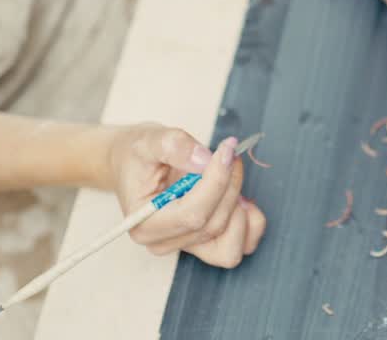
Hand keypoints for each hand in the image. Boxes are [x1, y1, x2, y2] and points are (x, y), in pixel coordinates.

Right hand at [105, 123, 265, 267]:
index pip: (193, 214)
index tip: (227, 150)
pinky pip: (242, 245)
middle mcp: (164, 242)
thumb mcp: (150, 139)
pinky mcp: (206, 244)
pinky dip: (251, 223)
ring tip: (230, 176)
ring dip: (240, 208)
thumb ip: (175, 146)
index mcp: (145, 224)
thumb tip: (206, 160)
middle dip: (229, 185)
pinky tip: (241, 197)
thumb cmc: (139, 155)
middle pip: (214, 224)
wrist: (135, 163)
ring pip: (232, 244)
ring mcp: (187, 247)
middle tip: (229, 153)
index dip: (217, 182)